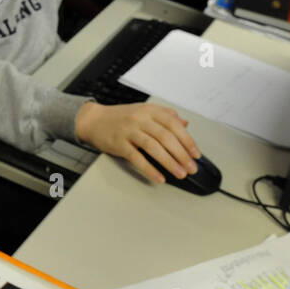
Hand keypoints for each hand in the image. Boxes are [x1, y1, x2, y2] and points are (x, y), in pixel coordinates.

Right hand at [74, 101, 200, 183]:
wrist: (94, 120)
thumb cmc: (120, 117)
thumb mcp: (144, 110)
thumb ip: (165, 115)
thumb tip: (185, 123)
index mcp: (149, 110)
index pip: (173, 124)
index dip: (187, 140)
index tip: (196, 154)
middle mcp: (140, 119)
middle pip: (165, 137)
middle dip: (181, 154)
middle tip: (191, 167)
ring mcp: (129, 131)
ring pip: (153, 147)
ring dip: (169, 162)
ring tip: (180, 173)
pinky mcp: (119, 144)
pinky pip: (136, 158)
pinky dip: (149, 169)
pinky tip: (159, 177)